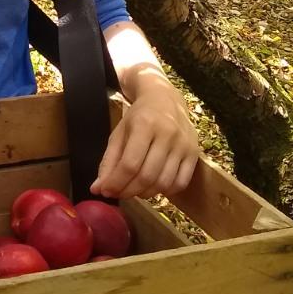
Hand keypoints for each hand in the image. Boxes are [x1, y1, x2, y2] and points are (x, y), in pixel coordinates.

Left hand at [89, 80, 199, 200]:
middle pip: (147, 176)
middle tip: (119, 194)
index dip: (116, 183)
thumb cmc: (139, 116)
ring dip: (146, 194)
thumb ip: (108, 161)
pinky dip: (165, 192)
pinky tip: (154, 187)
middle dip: (129, 191)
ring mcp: (183, 144)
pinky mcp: (195, 153)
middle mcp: (167, 134)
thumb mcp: (119, 132)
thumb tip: (97, 189)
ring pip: (164, 182)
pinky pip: (181, 182)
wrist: (166, 99)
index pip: (130, 164)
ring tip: (135, 190)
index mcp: (145, 124)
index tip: (105, 191)